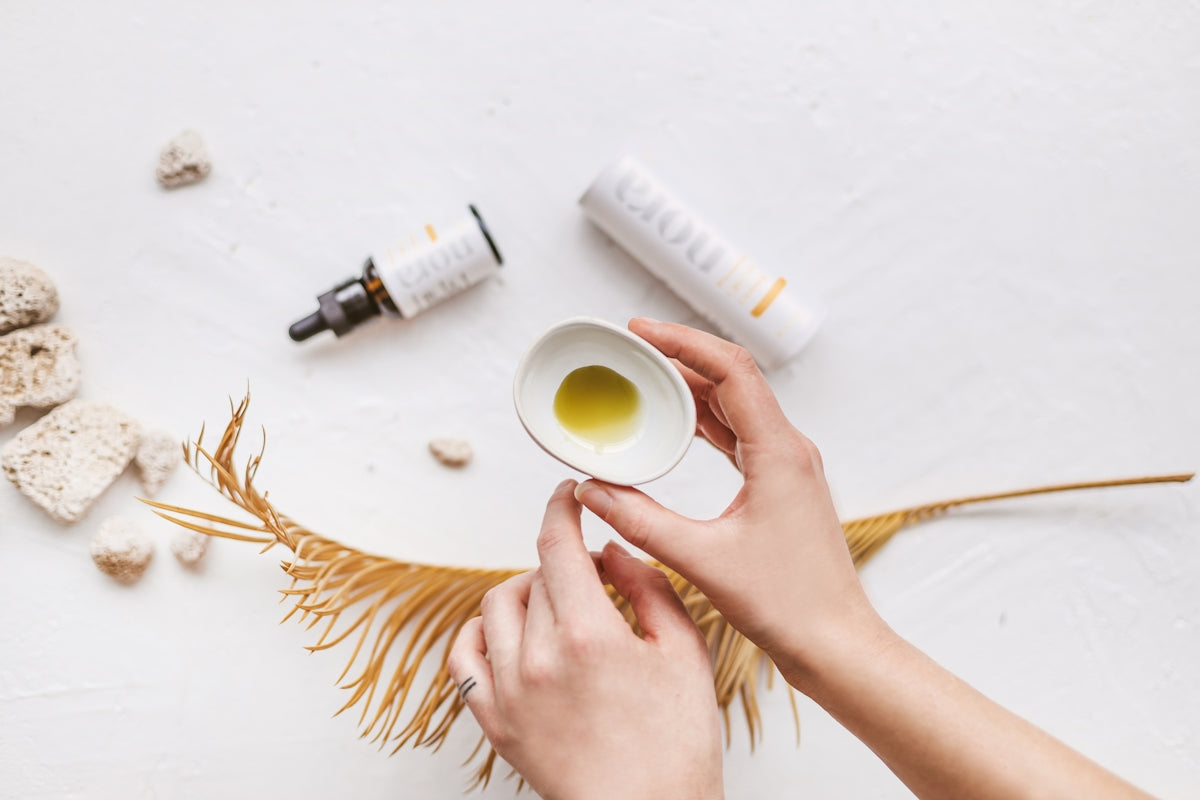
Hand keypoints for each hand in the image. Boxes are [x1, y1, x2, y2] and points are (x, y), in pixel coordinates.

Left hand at [447, 480, 723, 799]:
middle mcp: (538, 658)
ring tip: (560, 606)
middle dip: (565, 562)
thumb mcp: (684, 653)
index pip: (558, 545)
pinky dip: (481, 631)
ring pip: (497, 606)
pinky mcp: (494, 721)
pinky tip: (508, 632)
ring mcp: (508, 691)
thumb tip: (613, 551)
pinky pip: (464, 656)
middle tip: (596, 577)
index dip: (561, 508)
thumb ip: (649, 588)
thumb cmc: (676, 746)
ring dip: (527, 591)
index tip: (567, 495)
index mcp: (589, 635)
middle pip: (535, 576)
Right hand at [574, 319, 881, 687]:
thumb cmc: (787, 604)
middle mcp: (788, 449)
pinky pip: (738, 435)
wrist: (834, 641)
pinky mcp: (780, 485)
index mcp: (779, 452)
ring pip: (735, 406)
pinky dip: (703, 421)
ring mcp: (787, 466)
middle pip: (732, 379)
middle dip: (680, 357)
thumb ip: (641, 521)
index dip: (683, 342)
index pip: (731, 370)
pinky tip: (674, 425)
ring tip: (644, 378)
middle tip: (630, 349)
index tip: (639, 331)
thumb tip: (591, 491)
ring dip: (691, 387)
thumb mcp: (702, 560)